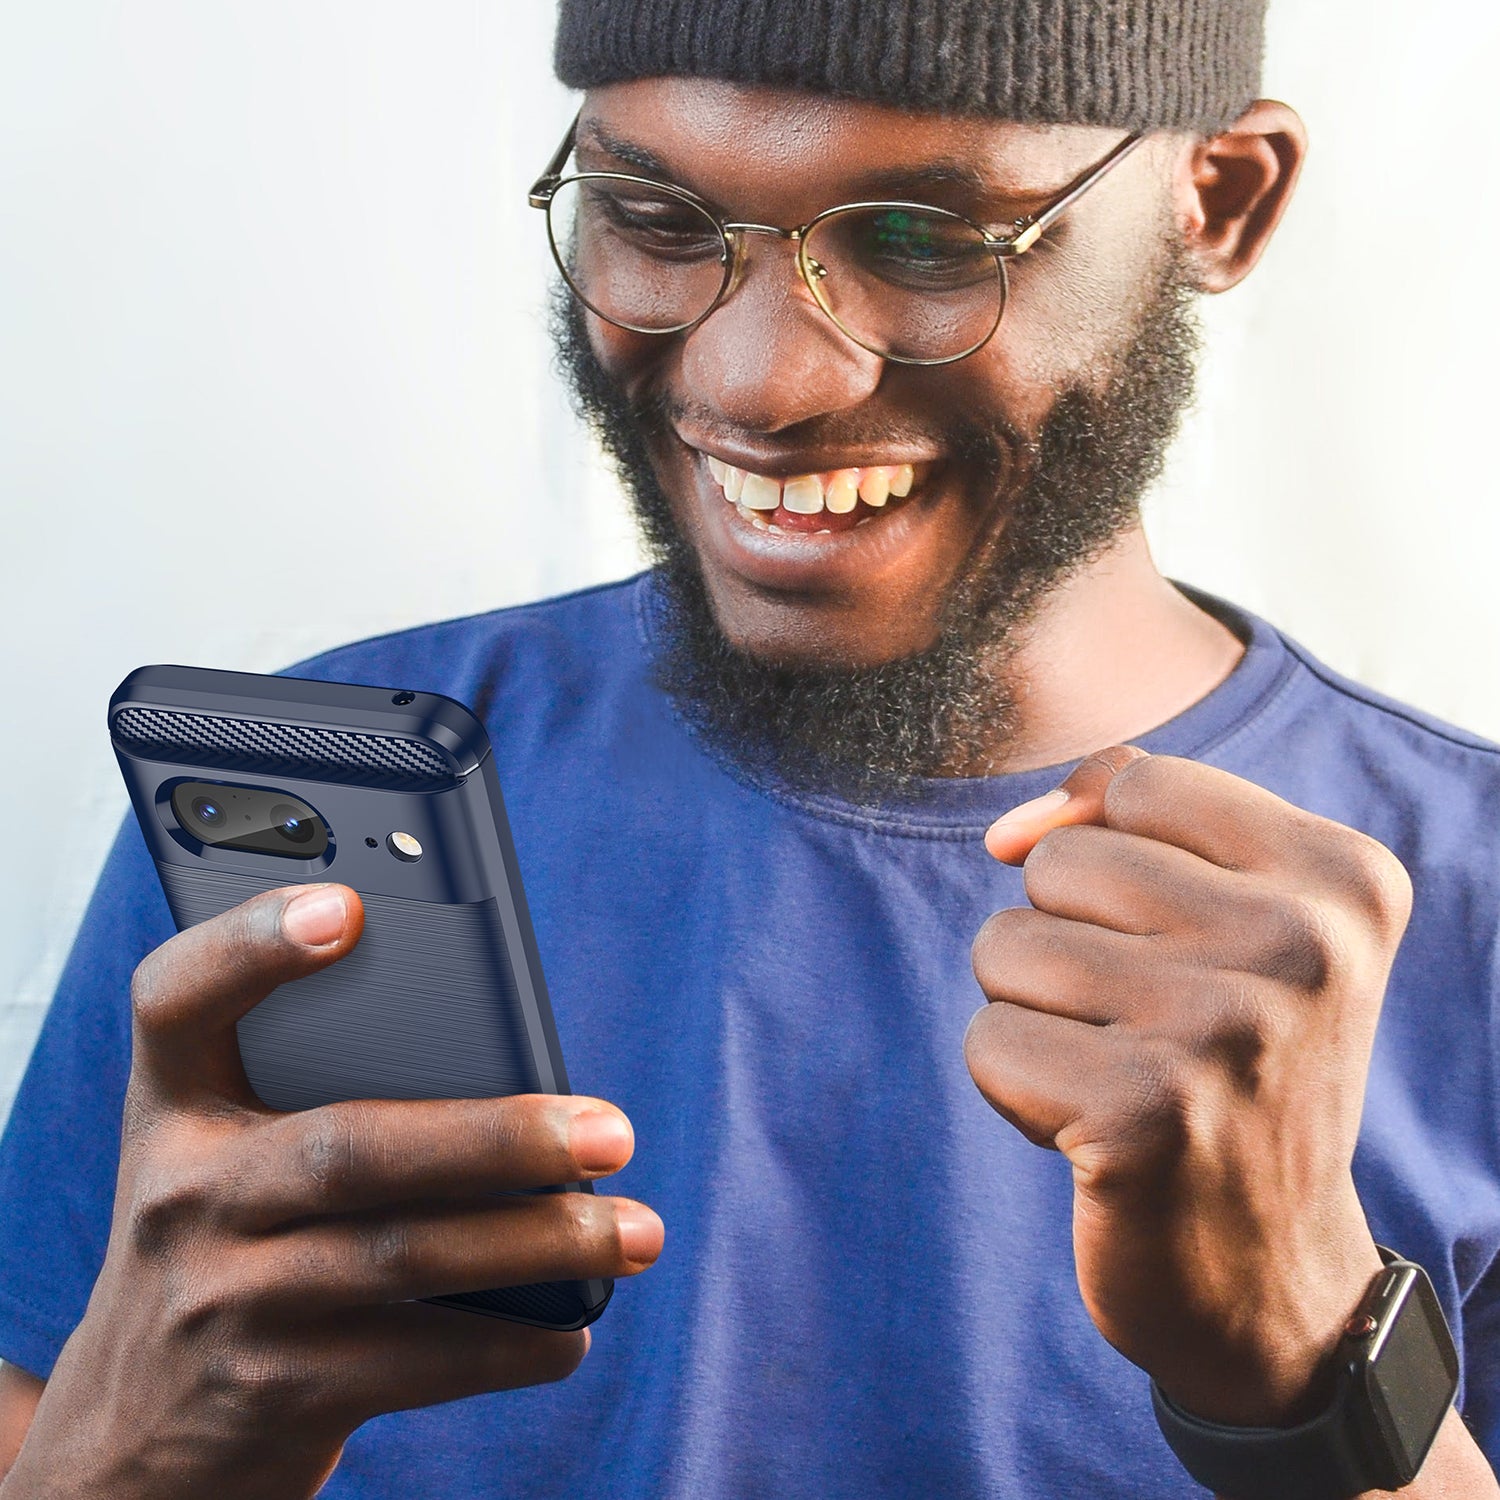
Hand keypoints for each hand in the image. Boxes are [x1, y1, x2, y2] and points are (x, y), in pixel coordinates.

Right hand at [3, 884, 662, 1499]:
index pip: (179, 998)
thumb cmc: (229, 1253)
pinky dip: (511, 1342)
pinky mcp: (270, 1393)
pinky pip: (417, 1360)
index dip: (250, 945)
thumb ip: (324, 1099)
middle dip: (498, 1138)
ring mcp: (222, 1300)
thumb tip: (521, 1083)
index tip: (346, 905)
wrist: (130, 1448)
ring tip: (636, 1231)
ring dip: (540, 1243)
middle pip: (353, 1145)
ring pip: (404, 1255)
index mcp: (174, 1107)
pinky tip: (571, 1327)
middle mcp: (184, 1196)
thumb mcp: (232, 1165)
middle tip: (613, 1131)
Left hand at [966, 748, 1409, 1426]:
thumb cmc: (1227, 1065)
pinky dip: (1017, 1089)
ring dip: (1035, 1015)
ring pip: (1005, 945)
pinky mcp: (1144, 1115)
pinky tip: (1097, 1133)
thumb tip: (1004, 834)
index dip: (1105, 852)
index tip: (1161, 938)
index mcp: (1342, 878)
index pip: (1135, 781)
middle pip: (1056, 862)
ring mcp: (1225, 1030)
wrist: (1272, 1273)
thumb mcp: (1231, 920)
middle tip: (1148, 1027)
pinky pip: (987, 1040)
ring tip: (1122, 1074)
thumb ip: (1121, 824)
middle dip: (1065, 944)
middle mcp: (1302, 944)